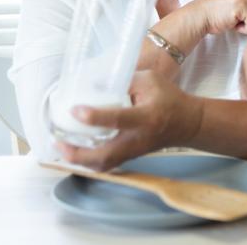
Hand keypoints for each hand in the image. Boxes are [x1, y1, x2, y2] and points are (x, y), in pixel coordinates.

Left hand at [56, 71, 202, 170]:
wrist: (188, 123)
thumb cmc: (170, 98)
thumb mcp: (151, 80)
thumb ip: (125, 80)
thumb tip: (96, 81)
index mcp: (145, 117)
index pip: (117, 119)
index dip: (94, 116)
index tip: (74, 110)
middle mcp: (138, 139)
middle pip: (104, 156)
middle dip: (77, 154)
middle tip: (57, 141)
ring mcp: (134, 152)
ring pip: (103, 165)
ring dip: (79, 160)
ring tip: (61, 148)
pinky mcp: (131, 157)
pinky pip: (106, 165)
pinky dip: (88, 162)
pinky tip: (75, 152)